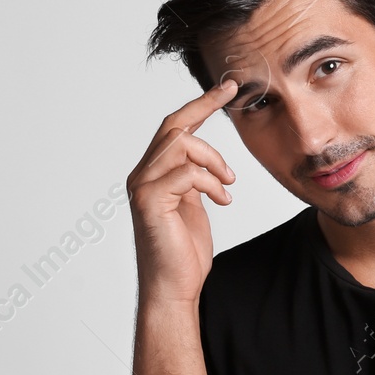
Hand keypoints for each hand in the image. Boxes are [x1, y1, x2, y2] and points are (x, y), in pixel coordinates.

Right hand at [126, 79, 239, 304]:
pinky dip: (210, 183)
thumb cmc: (185, 252)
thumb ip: (195, 180)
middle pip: (173, 126)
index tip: (226, 87)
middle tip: (232, 91)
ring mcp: (142, 187)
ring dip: (214, 161)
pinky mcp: (150, 202)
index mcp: (152, 174)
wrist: (175, 287)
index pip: (174, 128)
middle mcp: (142, 175)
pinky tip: (222, 201)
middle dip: (204, 105)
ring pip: (180, 144)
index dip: (199, 105)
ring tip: (228, 184)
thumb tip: (208, 162)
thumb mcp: (194, 205)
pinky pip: (186, 173)